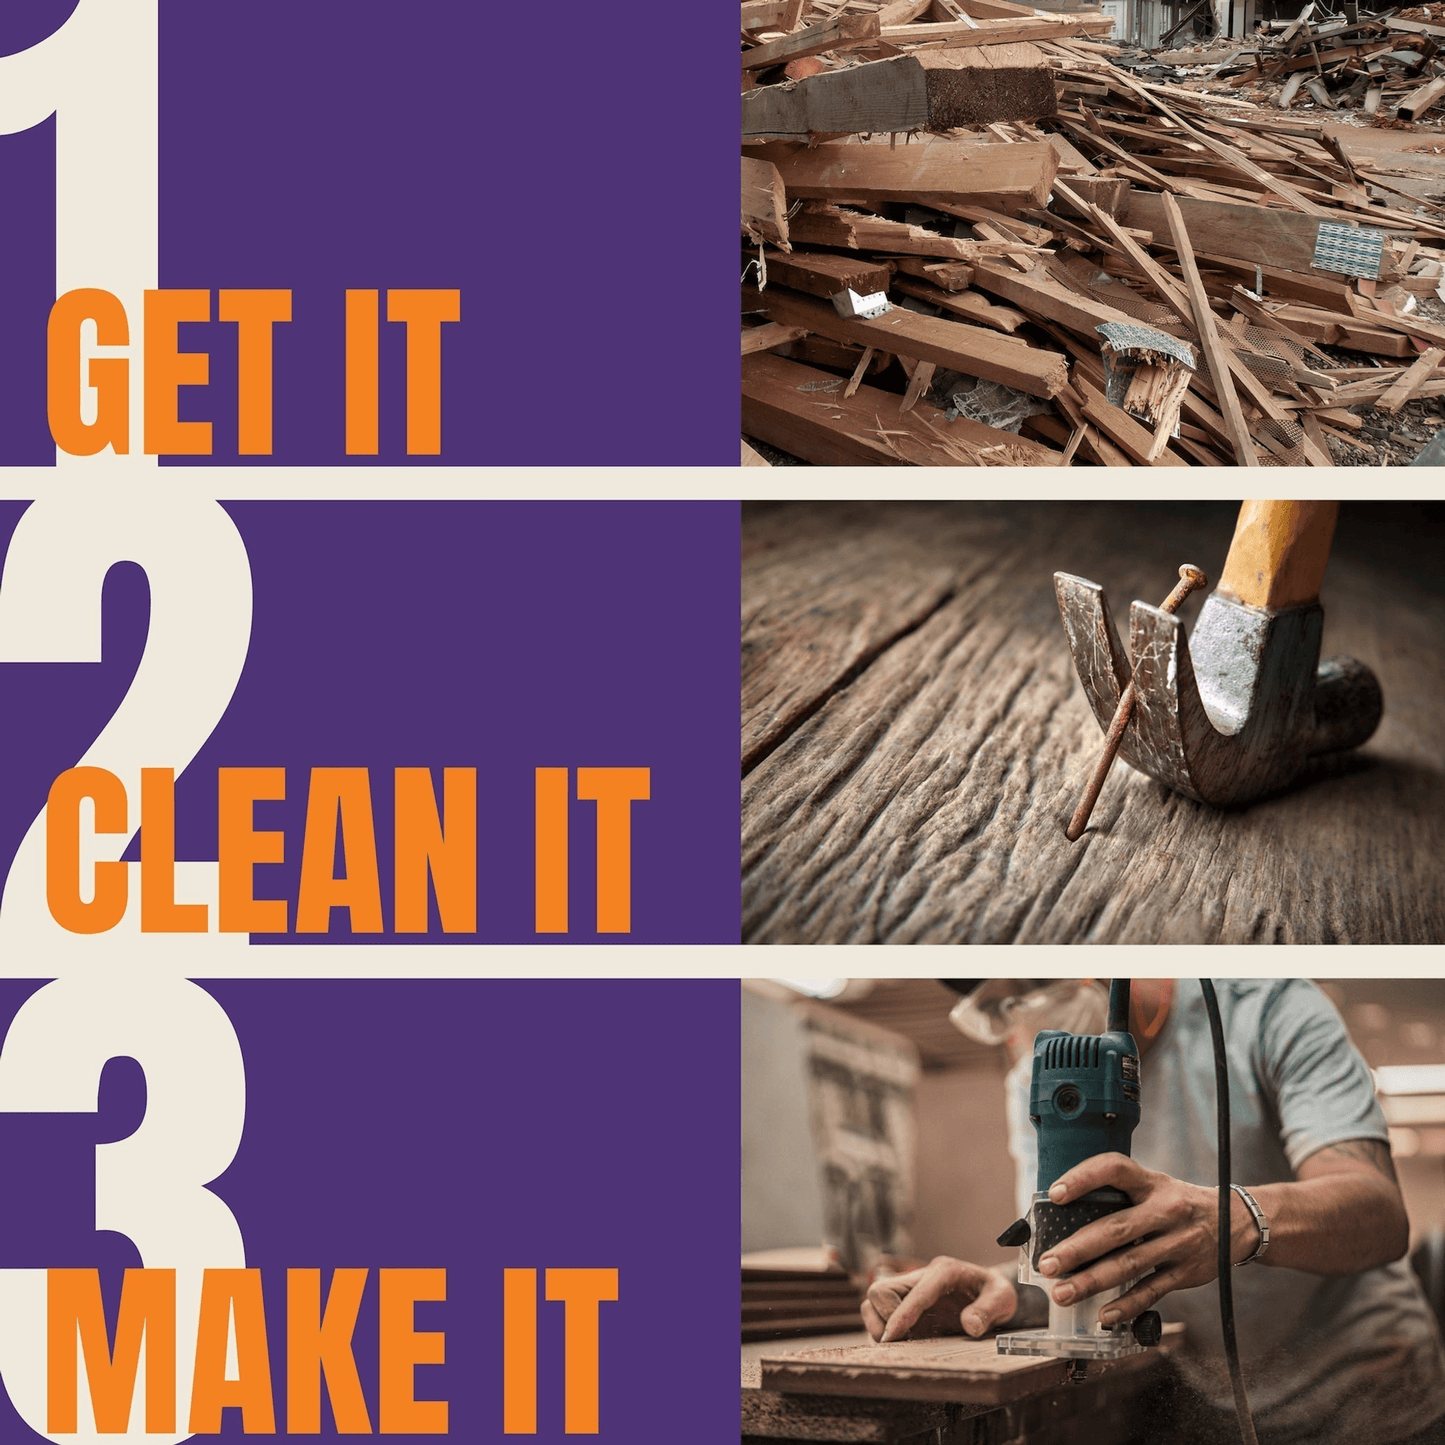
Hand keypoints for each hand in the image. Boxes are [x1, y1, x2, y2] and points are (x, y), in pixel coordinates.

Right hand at [861, 1257, 1017, 1342]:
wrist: (989, 1291)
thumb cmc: (994, 1292)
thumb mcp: (1002, 1298)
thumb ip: (988, 1310)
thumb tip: (970, 1326)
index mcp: (944, 1271)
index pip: (917, 1290)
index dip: (902, 1313)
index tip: (892, 1336)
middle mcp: (921, 1277)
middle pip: (882, 1289)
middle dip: (885, 1317)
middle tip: (902, 1341)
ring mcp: (911, 1290)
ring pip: (874, 1300)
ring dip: (878, 1323)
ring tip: (898, 1343)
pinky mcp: (906, 1304)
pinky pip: (879, 1312)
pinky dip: (881, 1328)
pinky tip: (900, 1343)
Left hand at [1037, 1153, 1254, 1324]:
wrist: (1235, 1222)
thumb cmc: (1177, 1202)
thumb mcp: (1154, 1186)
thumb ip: (1120, 1196)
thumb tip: (1064, 1213)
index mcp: (1151, 1183)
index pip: (1115, 1169)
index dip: (1083, 1177)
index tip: (1055, 1194)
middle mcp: (1165, 1211)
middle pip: (1116, 1229)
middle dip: (1078, 1248)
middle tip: (1048, 1263)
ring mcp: (1177, 1243)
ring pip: (1129, 1264)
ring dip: (1092, 1281)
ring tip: (1062, 1292)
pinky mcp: (1185, 1272)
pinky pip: (1152, 1291)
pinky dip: (1126, 1306)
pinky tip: (1103, 1315)